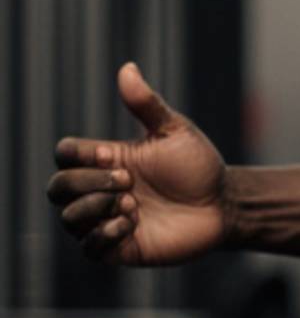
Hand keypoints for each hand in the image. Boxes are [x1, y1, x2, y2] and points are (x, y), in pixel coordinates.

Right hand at [46, 61, 228, 269]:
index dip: (79, 156)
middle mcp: (100, 190)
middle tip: (128, 182)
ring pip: (68, 219)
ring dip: (96, 209)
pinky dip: (102, 235)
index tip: (114, 155)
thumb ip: (147, 104)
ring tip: (133, 204)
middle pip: (57, 188)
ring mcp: (107, 220)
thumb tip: (127, 68)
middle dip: (87, 183)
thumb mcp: (174, 131)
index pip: (65, 155)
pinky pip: (88, 248)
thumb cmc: (198, 166)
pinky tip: (131, 225)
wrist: (224, 204)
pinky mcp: (120, 248)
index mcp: (106, 160)